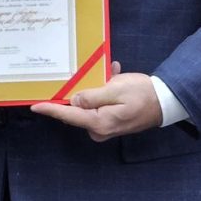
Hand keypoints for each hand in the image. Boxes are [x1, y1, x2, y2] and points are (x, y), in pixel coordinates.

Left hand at [29, 61, 161, 141]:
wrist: (166, 101)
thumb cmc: (142, 94)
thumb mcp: (116, 90)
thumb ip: (92, 96)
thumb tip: (73, 101)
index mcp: (99, 122)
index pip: (68, 116)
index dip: (51, 109)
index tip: (35, 106)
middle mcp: (99, 129)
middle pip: (77, 110)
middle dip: (78, 90)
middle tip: (84, 73)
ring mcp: (105, 127)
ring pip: (88, 105)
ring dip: (94, 87)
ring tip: (109, 72)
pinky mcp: (110, 122)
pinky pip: (99, 105)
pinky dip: (103, 90)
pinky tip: (113, 74)